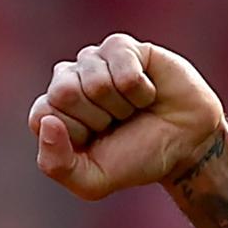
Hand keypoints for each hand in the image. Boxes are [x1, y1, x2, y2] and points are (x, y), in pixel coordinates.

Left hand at [27, 34, 223, 200]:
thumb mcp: (93, 180)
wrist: (185, 145)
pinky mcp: (121, 46)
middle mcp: (68, 80)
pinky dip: (140, 91)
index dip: (74, 134)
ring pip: (95, 82)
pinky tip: (147, 93)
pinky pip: (124, 69)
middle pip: (63, 92)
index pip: (42, 115)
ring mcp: (94, 59)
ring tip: (132, 109)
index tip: (95, 141)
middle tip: (116, 124)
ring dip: (121, 106)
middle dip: (96, 118)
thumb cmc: (135, 158)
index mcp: (53, 110)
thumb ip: (57, 165)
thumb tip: (47, 122)